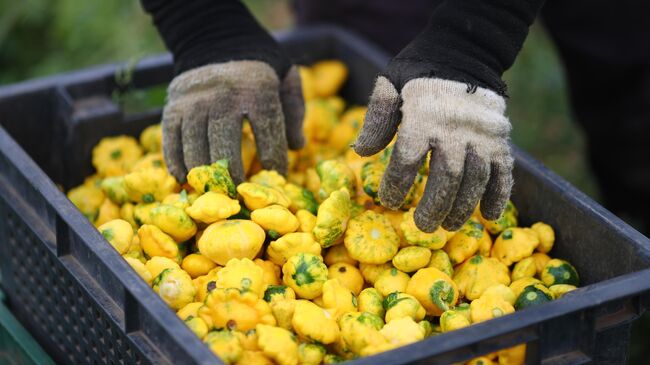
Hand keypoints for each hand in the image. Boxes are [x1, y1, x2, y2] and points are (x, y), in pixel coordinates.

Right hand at [162, 61, 304, 183]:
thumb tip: (298, 147)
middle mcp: (222, 96)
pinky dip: (177, 164)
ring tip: (215, 192)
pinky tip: (186, 178)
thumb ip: (294, 111)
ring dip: (205, 176)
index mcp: (256, 90)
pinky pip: (171, 143)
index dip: (275, 162)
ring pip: (196, 151)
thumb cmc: (258, 67)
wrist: (216, 38)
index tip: (277, 177)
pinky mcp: (172, 107)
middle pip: (225, 150)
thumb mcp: (286, 79)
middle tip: (241, 193)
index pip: (268, 136)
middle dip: (235, 177)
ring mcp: (193, 103)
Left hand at [354, 76, 512, 232]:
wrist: (464, 52)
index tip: (389, 200)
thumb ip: (378, 118)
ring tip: (448, 226)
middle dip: (434, 206)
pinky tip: (488, 215)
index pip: (408, 158)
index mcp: (424, 115)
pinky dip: (499, 195)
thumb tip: (360, 152)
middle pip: (447, 176)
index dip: (397, 184)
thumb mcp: (390, 85)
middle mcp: (456, 128)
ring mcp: (482, 135)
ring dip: (463, 206)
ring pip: (476, 179)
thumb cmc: (419, 73)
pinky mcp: (500, 139)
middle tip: (422, 226)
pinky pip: (504, 171)